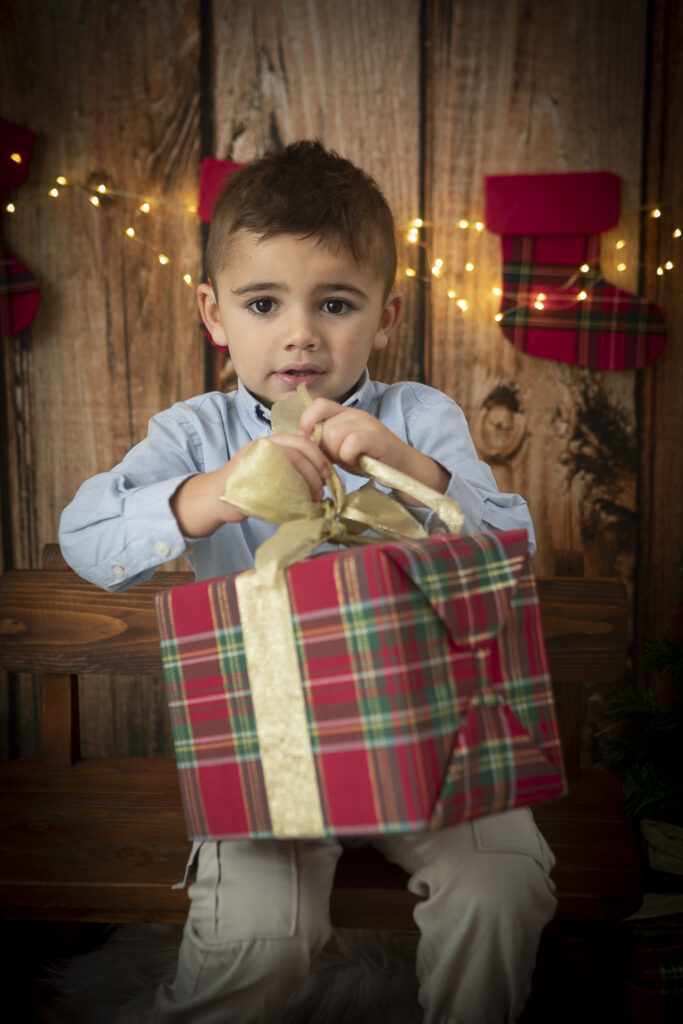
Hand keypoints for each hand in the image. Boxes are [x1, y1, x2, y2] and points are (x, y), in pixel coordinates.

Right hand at [170, 434, 328, 536]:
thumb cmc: (247, 482)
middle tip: (321, 490)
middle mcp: (262, 449)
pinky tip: (299, 507)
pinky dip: (294, 500)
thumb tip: (319, 473)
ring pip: (290, 471)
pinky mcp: (250, 484)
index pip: (301, 441)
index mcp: (268, 441)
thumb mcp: (267, 463)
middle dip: (315, 473)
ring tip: (314, 500)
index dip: (318, 457)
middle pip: (298, 455)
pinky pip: (278, 491)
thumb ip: (288, 461)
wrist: (215, 497)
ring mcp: (255, 465)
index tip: (326, 474)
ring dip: (307, 486)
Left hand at [299, 398, 403, 472]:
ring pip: (334, 434)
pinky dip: (349, 457)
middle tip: (340, 458)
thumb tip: (301, 441)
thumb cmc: (368, 459)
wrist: (402, 467)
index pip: (319, 404)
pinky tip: (357, 461)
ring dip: (338, 453)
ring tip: (350, 459)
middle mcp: (356, 414)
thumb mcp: (341, 447)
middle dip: (326, 448)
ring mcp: (367, 423)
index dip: (307, 420)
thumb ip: (324, 440)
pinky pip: (350, 444)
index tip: (306, 438)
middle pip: (324, 427)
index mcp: (345, 413)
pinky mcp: (376, 436)